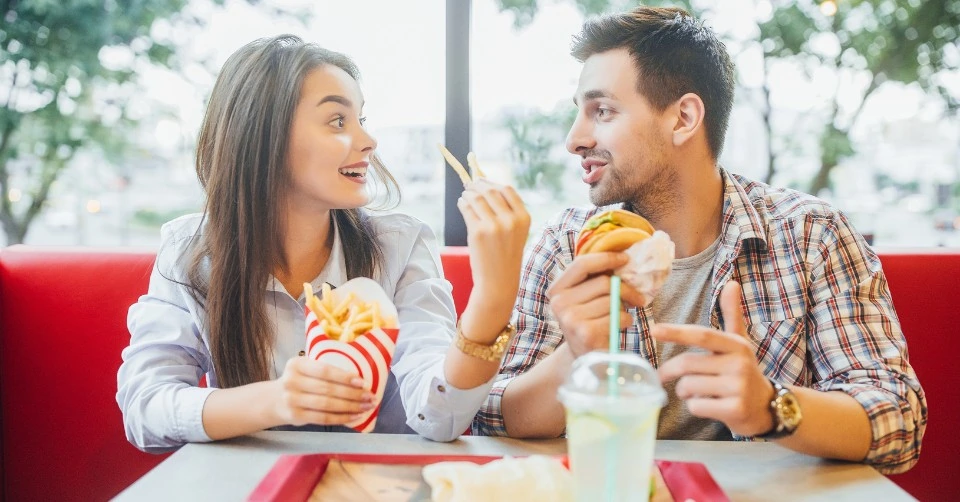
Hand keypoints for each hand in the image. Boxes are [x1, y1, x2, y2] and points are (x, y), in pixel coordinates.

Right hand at [273, 357, 374, 425]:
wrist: (274, 400)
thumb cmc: (299, 382)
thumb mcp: (306, 370)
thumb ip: (325, 372)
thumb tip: (360, 381)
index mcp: (297, 364)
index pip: (325, 370)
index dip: (345, 377)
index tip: (363, 382)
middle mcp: (292, 381)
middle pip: (328, 389)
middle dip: (353, 394)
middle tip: (370, 397)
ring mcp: (292, 400)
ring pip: (327, 405)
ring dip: (350, 407)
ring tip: (366, 407)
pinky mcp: (295, 416)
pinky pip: (323, 419)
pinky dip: (341, 418)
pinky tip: (354, 417)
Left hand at [457, 179, 530, 330]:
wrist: (498, 281)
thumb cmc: (505, 255)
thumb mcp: (515, 231)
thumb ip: (507, 210)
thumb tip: (486, 185)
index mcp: (524, 218)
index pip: (507, 189)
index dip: (493, 182)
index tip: (483, 181)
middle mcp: (511, 220)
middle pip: (490, 191)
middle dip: (477, 186)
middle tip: (470, 185)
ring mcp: (494, 226)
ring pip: (476, 198)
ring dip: (468, 194)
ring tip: (465, 196)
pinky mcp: (477, 232)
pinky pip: (467, 209)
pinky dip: (462, 203)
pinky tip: (462, 204)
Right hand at [546, 252, 647, 357]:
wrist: (585, 360)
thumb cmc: (590, 323)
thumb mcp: (584, 300)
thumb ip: (594, 280)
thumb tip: (623, 258)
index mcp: (557, 290)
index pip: (582, 264)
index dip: (606, 258)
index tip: (625, 259)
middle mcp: (559, 303)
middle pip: (603, 282)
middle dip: (626, 289)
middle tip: (636, 298)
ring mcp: (571, 319)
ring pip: (612, 300)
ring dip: (624, 308)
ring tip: (620, 317)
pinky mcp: (586, 333)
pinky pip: (618, 316)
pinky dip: (626, 321)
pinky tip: (618, 328)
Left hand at [653, 281, 774, 436]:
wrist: (769, 407)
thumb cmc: (744, 371)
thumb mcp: (739, 343)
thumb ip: (732, 315)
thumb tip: (732, 283)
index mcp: (736, 345)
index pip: (702, 335)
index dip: (676, 332)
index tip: (654, 330)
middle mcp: (739, 364)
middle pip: (688, 364)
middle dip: (669, 370)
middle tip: (663, 375)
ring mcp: (738, 388)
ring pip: (689, 387)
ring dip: (684, 391)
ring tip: (696, 391)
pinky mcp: (735, 410)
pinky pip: (696, 406)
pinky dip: (694, 406)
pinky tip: (707, 405)